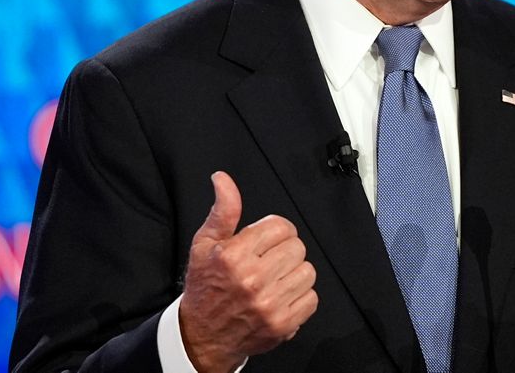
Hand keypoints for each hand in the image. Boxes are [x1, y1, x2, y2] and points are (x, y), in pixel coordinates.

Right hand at [179, 171, 318, 372]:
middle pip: (297, 247)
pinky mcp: (282, 324)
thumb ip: (222, 210)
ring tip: (275, 279)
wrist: (202, 336)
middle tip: (268, 262)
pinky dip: (300, 297)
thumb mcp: (205, 244)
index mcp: (233, 256)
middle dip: (284, 251)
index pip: (280, 226)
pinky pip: (312, 298)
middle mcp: (252, 279)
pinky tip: (281, 297)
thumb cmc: (205, 287)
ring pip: (307, 271)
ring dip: (294, 274)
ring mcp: (269, 304)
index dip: (276, 231)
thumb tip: (223, 180)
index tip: (266, 241)